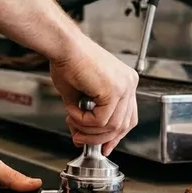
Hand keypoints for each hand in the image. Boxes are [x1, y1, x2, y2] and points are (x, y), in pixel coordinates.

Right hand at [49, 35, 138, 154]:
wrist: (62, 46)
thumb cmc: (68, 62)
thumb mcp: (79, 96)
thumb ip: (86, 116)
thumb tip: (82, 136)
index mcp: (125, 81)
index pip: (128, 117)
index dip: (114, 135)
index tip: (103, 146)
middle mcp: (129, 83)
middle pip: (124, 124)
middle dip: (101, 138)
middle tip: (80, 139)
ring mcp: (124, 86)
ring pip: (112, 126)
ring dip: (89, 131)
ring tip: (72, 122)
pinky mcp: (114, 90)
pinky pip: (101, 120)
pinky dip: (84, 121)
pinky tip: (72, 111)